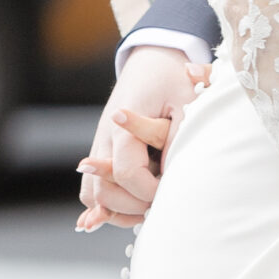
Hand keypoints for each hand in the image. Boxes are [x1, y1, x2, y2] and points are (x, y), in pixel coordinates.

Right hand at [76, 47, 207, 231]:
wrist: (151, 62)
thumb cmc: (172, 79)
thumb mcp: (185, 100)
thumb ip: (177, 137)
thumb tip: (171, 173)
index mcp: (123, 123)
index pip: (127, 172)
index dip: (149, 191)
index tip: (171, 190)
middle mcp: (104, 138)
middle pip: (103, 190)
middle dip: (132, 206)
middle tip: (158, 205)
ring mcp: (99, 147)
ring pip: (92, 194)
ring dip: (117, 211)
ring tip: (146, 213)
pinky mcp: (101, 154)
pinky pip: (93, 189)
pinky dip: (105, 206)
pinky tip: (122, 215)